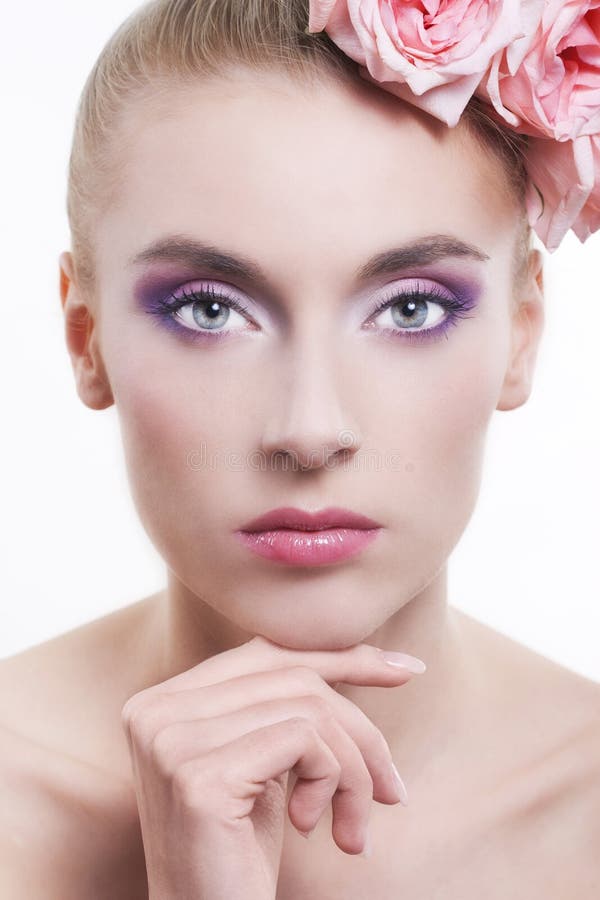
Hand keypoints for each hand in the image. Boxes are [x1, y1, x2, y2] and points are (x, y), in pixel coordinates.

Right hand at [121, 635, 423, 899]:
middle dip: (359, 730)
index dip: (339, 657)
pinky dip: (333, 779)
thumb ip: (286, 705)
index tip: (405, 671)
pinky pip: (304, 739)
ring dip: (353, 769)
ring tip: (352, 825)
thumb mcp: (265, 763)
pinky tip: (316, 826)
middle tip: (393, 791)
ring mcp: (172, 741)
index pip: (265, 654)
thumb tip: (372, 657)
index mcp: (162, 701)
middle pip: (292, 677)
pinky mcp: (200, 776)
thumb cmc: (240, 852)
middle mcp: (155, 711)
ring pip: (308, 707)